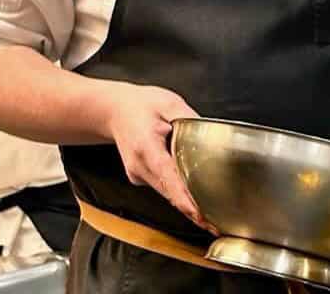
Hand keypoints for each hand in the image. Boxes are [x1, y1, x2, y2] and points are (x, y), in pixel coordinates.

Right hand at [104, 83, 212, 231]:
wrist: (113, 110)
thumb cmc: (139, 105)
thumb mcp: (168, 103)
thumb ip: (190, 119)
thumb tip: (212, 134)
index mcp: (146, 147)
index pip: (168, 179)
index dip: (185, 200)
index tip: (200, 216)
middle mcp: (139, 167)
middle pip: (170, 194)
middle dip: (193, 211)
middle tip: (216, 226)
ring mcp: (138, 175)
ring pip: (166, 195)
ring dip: (187, 206)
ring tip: (210, 220)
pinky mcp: (140, 178)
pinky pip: (162, 188)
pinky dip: (177, 194)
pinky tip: (193, 198)